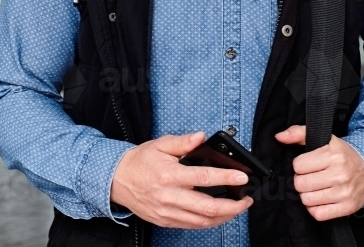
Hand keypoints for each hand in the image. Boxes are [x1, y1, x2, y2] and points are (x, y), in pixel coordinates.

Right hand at [110, 131, 253, 228]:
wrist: (116, 180)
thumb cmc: (140, 161)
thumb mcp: (160, 145)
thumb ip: (183, 142)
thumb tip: (201, 137)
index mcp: (170, 176)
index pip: (204, 177)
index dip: (226, 178)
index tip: (242, 177)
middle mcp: (170, 197)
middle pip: (208, 207)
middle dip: (233, 205)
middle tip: (247, 199)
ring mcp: (167, 212)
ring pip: (202, 221)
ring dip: (224, 217)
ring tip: (238, 208)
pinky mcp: (166, 221)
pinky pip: (192, 226)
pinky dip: (209, 223)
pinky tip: (219, 216)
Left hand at [275, 125, 363, 220]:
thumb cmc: (342, 155)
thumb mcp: (324, 139)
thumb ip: (299, 133)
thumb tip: (279, 136)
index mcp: (333, 155)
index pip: (298, 165)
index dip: (300, 165)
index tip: (308, 165)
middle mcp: (340, 174)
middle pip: (300, 184)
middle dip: (302, 181)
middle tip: (311, 177)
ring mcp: (344, 192)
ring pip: (307, 200)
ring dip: (308, 195)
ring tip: (317, 188)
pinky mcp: (346, 207)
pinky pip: (318, 214)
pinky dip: (315, 208)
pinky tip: (321, 199)